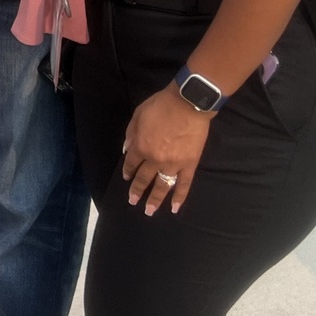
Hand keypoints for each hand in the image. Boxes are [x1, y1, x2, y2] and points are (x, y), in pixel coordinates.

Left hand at [122, 87, 210, 215]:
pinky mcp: (189, 165)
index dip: (128, 171)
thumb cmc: (160, 106)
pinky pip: (184, 185)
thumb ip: (131, 133)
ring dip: (155, 200)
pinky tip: (174, 208)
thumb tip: (126, 150)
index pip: (131, 163)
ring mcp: (173, 164)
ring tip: (149, 211)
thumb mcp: (138, 115)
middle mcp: (154, 159)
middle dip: (137, 191)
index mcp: (140, 146)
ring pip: (162, 186)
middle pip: (144, 178)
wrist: (187, 103)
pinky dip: (179, 198)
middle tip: (133, 201)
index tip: (126, 177)